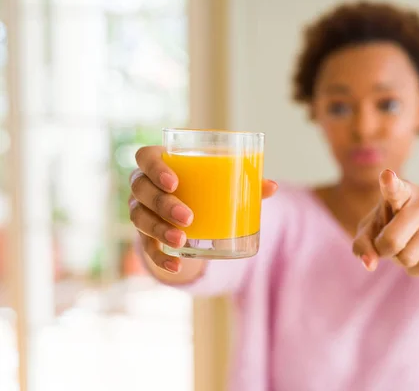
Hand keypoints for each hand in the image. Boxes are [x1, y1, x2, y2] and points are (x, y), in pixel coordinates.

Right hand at [129, 145, 277, 273]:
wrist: (189, 212)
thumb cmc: (205, 188)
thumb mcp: (222, 182)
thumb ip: (244, 183)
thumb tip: (273, 186)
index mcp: (159, 163)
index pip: (145, 157)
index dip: (154, 168)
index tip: (174, 183)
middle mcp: (142, 185)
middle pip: (142, 189)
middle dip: (163, 204)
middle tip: (188, 217)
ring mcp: (140, 209)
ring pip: (140, 218)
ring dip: (159, 230)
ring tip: (181, 240)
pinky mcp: (144, 234)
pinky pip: (146, 247)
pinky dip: (159, 258)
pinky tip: (176, 265)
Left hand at [352, 169, 418, 275]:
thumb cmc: (391, 223)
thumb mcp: (372, 229)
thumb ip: (363, 244)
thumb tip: (370, 264)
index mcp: (401, 190)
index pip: (394, 187)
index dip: (390, 183)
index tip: (387, 176)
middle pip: (393, 240)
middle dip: (384, 250)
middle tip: (387, 244)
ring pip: (409, 257)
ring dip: (400, 261)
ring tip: (405, 245)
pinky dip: (414, 269)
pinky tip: (418, 254)